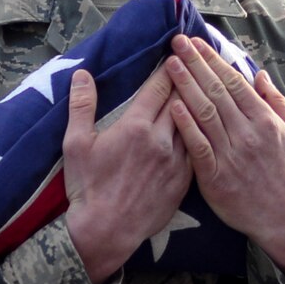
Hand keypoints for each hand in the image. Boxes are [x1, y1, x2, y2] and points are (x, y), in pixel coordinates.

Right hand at [61, 64, 192, 283]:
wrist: (106, 232)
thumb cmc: (87, 189)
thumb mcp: (75, 145)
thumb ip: (81, 106)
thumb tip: (82, 74)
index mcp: (135, 127)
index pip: (160, 87)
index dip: (170, 66)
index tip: (177, 51)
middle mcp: (161, 140)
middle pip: (184, 100)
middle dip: (190, 78)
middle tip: (198, 61)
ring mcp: (177, 161)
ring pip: (197, 123)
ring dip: (202, 103)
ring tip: (209, 87)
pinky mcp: (185, 180)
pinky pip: (200, 148)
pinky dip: (205, 132)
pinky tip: (209, 125)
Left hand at [165, 35, 284, 280]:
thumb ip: (277, 104)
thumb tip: (260, 75)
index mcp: (266, 121)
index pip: (235, 83)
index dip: (214, 61)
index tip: (197, 43)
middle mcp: (248, 134)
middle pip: (217, 91)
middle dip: (195, 64)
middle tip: (176, 42)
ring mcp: (232, 155)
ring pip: (205, 113)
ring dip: (185, 86)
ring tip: (169, 65)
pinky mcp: (216, 177)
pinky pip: (198, 146)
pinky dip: (185, 125)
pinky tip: (171, 106)